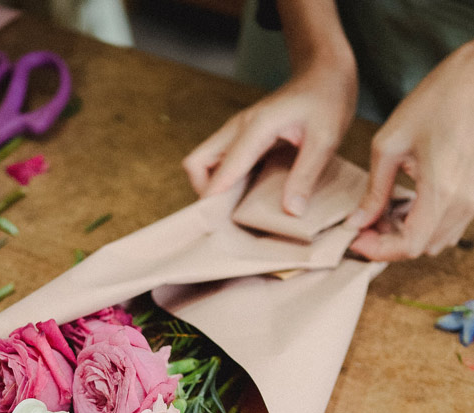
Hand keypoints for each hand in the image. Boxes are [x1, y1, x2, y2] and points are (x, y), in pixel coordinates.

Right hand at [182, 58, 357, 214]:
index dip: (214, 201)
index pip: (220, 170)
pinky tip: (245, 198)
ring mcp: (236, 132)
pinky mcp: (242, 137)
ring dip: (214, 188)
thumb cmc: (327, 100)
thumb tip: (291, 212)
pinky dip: (224, 182)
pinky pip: (219, 163)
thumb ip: (306, 175)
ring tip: (235, 212)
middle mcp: (237, 128)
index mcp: (255, 128)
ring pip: (203, 163)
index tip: (216, 228)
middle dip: (205, 194)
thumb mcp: (326, 139)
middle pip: (196, 164)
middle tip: (227, 218)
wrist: (325, 72)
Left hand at [349, 41, 473, 260]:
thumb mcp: (390, 144)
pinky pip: (451, 223)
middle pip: (423, 247)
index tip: (357, 239)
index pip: (409, 246)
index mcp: (443, 191)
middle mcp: (466, 202)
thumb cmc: (438, 99)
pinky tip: (408, 202)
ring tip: (384, 211)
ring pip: (437, 239)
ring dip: (407, 234)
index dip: (379, 250)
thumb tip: (358, 221)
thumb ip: (374, 190)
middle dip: (389, 242)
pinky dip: (425, 222)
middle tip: (365, 223)